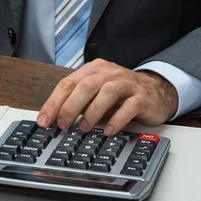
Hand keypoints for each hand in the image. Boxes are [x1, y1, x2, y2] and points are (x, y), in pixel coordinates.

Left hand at [37, 59, 178, 134]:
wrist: (156, 91)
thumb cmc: (120, 94)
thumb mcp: (95, 93)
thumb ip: (77, 101)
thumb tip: (54, 119)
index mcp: (93, 70)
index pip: (68, 83)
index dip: (54, 102)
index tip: (44, 120)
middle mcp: (109, 73)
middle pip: (86, 86)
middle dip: (70, 107)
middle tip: (62, 124)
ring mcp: (127, 83)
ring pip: (107, 92)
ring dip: (92, 112)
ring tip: (84, 128)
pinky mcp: (142, 97)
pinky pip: (130, 106)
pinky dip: (118, 119)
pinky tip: (109, 131)